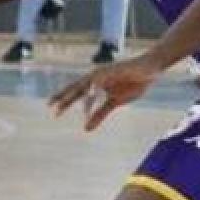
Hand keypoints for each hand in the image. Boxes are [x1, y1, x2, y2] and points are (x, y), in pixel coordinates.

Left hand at [49, 54, 164, 130]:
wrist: (150, 69)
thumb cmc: (132, 83)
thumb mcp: (114, 102)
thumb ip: (99, 114)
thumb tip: (85, 129)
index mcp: (94, 84)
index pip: (75, 92)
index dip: (62, 98)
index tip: (50, 107)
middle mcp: (94, 77)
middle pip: (75, 88)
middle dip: (63, 98)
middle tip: (51, 108)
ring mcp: (102, 73)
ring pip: (84, 85)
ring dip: (73, 96)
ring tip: (63, 106)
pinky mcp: (112, 71)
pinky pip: (100, 81)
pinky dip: (94, 88)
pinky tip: (89, 94)